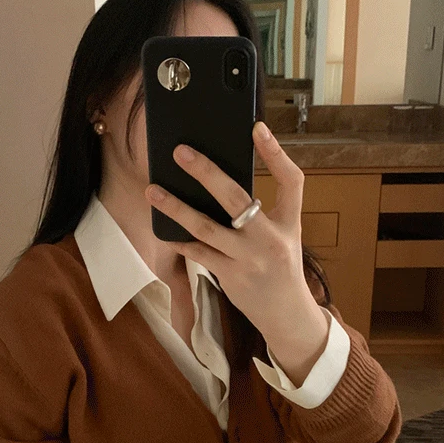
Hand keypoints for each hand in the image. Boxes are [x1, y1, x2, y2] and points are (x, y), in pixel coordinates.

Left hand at [144, 121, 321, 343]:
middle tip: (181, 152)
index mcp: (289, 222)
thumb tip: (219, 180)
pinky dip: (180, 240)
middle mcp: (270, 239)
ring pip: (206, 227)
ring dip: (176, 207)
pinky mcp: (231, 277)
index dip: (276, 153)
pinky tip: (163, 227)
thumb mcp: (284, 234)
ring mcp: (248, 259)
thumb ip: (262, 210)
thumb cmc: (280, 266)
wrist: (286, 314)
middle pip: (236, 198)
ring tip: (153, 190)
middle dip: (206, 173)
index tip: (257, 128)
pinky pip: (198, 253)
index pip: (291, 181)